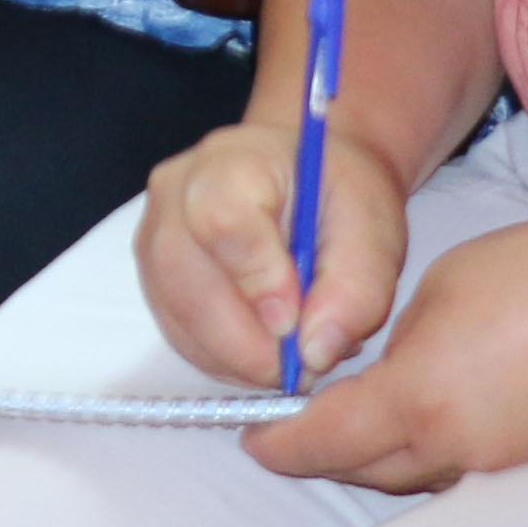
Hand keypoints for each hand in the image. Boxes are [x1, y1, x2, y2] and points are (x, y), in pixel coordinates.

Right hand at [140, 111, 416, 394]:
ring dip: (241, 358)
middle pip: (188, 285)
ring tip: (295, 349)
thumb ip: (355, 289)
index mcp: (234, 162)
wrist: (304, 180)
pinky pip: (180, 336)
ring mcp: (154, 237)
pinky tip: (267, 346)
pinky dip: (227, 360)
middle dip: (251, 346)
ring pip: (180, 320)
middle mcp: (176, 195)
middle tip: (307, 364)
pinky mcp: (153, 278)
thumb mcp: (373, 230)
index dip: (258, 283)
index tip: (296, 323)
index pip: (223, 222)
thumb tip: (314, 352)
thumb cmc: (338, 197)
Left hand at [250, 205, 527, 491]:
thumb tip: (381, 375)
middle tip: (287, 428)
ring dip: (375, 456)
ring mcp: (504, 466)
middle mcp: (458, 449)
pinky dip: (429, 454)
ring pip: (413, 476)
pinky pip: (461, 472)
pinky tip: (426, 420)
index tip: (251, 434)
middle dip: (318, 453)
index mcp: (420, 399)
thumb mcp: (445, 288)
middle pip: (362, 469)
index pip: (320, 440)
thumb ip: (397, 342)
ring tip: (349, 420)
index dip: (276, 441)